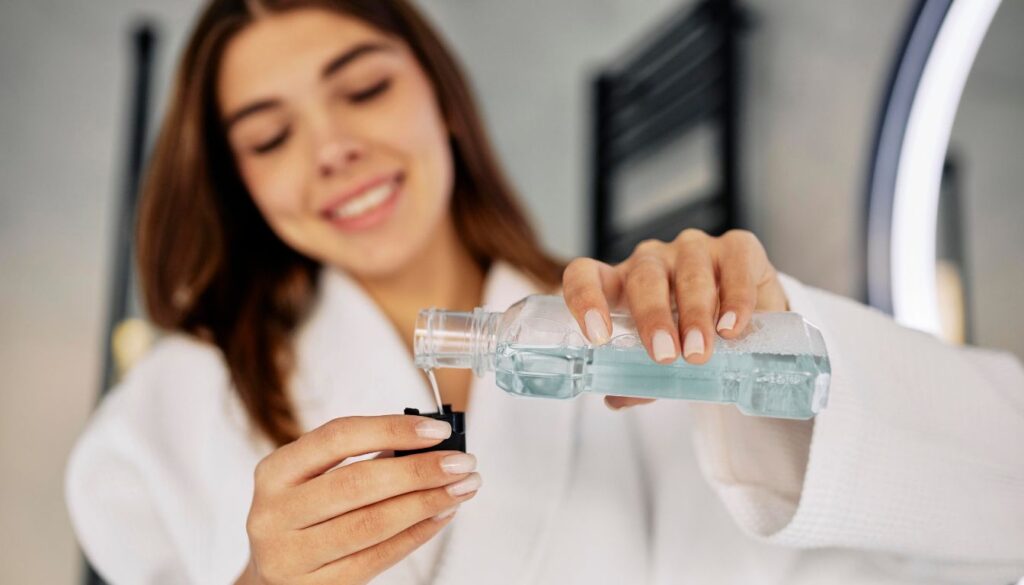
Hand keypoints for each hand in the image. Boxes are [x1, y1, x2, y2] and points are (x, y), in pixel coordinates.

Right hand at [235, 415, 481, 584]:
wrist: (273, 575)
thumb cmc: (306, 514)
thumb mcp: (314, 479)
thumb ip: (361, 458)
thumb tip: (429, 444)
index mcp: (274, 472)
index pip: (337, 438)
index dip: (391, 429)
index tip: (438, 430)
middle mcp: (274, 514)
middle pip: (358, 483)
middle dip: (419, 470)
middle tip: (462, 463)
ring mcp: (290, 556)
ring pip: (371, 524)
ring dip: (427, 502)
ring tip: (462, 488)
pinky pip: (377, 558)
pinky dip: (417, 534)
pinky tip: (442, 516)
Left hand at [562, 229, 788, 409]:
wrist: (744, 330)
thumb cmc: (688, 340)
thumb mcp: (660, 361)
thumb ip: (640, 377)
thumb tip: (617, 398)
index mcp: (620, 284)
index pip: (586, 274)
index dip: (585, 298)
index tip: (598, 336)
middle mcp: (653, 260)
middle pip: (643, 277)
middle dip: (653, 317)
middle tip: (664, 356)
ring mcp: (693, 250)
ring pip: (690, 274)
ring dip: (694, 314)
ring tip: (698, 352)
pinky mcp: (737, 248)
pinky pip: (735, 264)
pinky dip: (735, 298)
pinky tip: (731, 326)